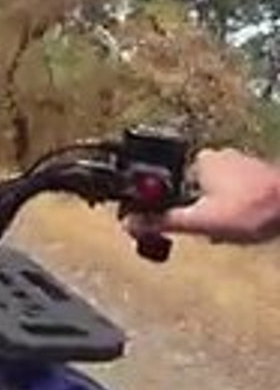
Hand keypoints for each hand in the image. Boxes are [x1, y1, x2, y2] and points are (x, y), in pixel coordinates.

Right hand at [126, 148, 279, 244]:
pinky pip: (236, 193)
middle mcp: (218, 157)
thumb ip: (164, 222)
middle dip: (197, 212)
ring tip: (230, 231)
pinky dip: (235, 209)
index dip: (172, 207)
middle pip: (192, 188)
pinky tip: (244, 224)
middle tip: (208, 232)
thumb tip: (131, 223)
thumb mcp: (201, 222)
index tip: (181, 224)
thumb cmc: (254, 209)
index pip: (168, 183)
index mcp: (198, 162)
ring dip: (217, 212)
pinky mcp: (258, 174)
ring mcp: (240, 163)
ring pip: (215, 192)